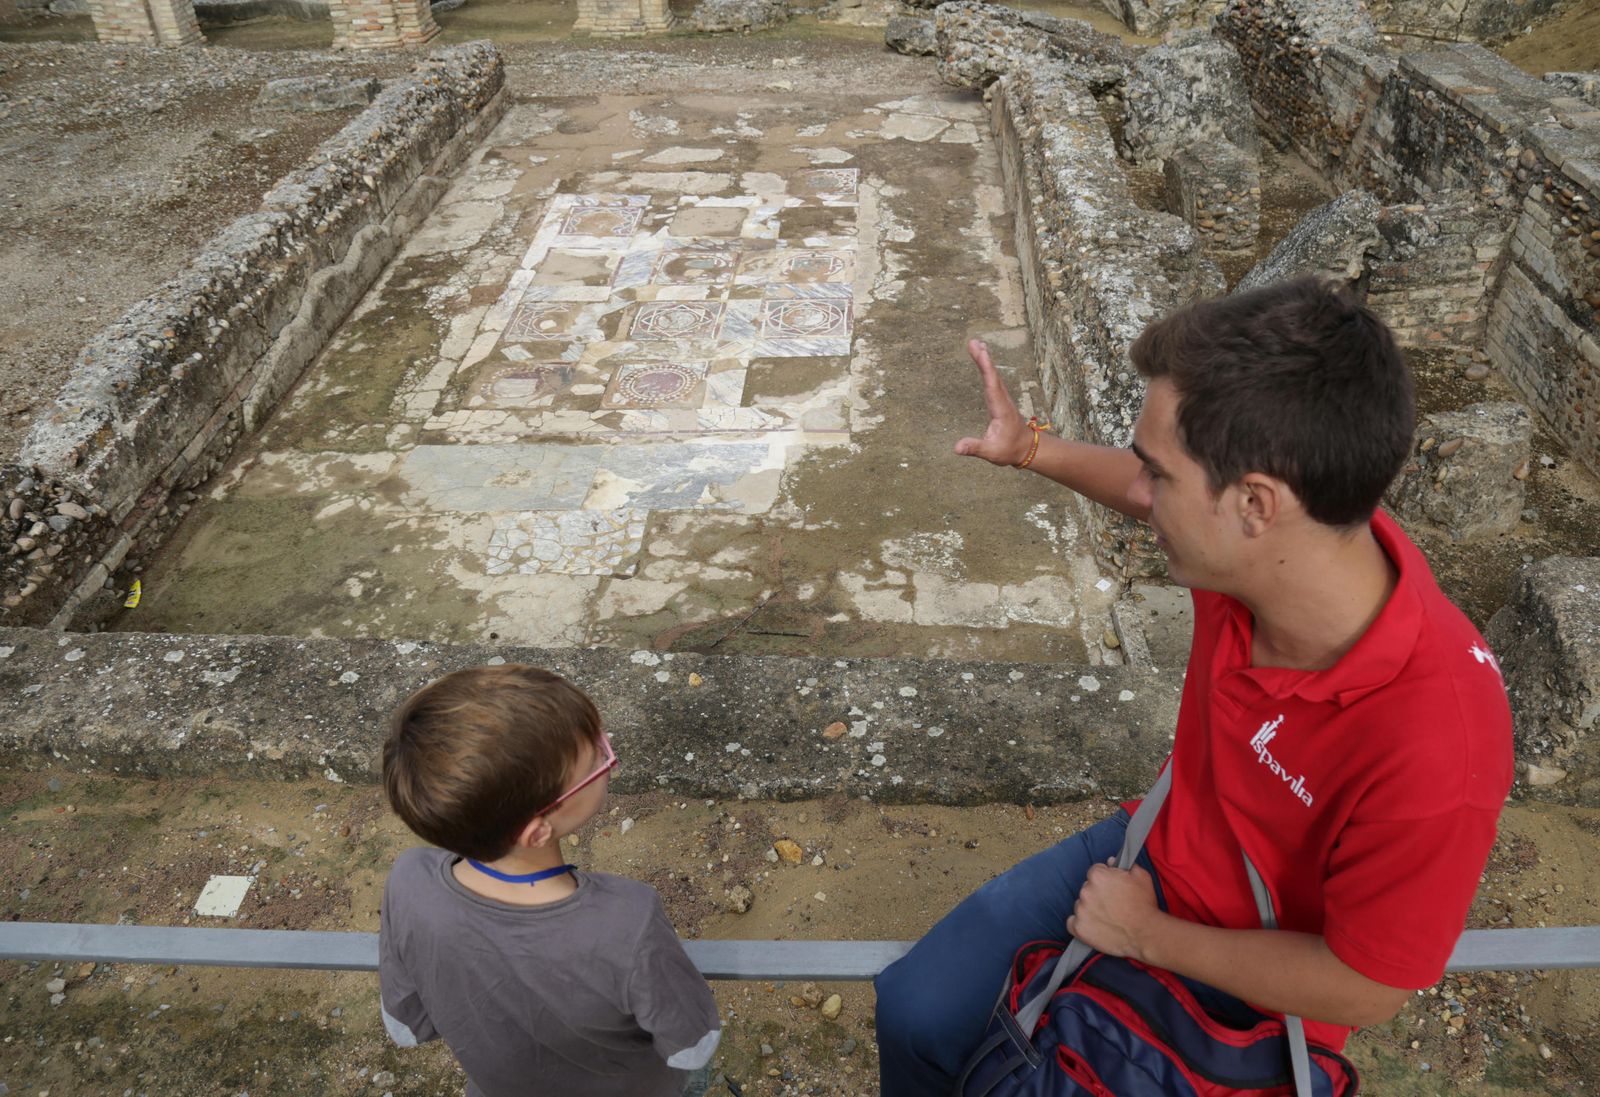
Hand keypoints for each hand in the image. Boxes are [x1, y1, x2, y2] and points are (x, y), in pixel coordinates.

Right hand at [954, 339, 1032, 466]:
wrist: (1026, 449)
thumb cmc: (1009, 450)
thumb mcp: (991, 453)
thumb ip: (974, 448)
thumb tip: (956, 447)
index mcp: (1000, 409)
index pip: (992, 386)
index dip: (987, 369)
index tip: (981, 353)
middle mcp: (1002, 400)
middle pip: (992, 375)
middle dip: (983, 358)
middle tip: (973, 342)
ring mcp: (1002, 398)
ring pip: (993, 375)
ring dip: (984, 359)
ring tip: (976, 344)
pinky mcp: (999, 399)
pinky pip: (992, 379)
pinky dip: (986, 367)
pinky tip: (982, 359)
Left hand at [1066, 858, 1161, 962]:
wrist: (1146, 934)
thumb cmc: (1144, 905)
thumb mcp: (1141, 876)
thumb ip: (1124, 864)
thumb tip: (1110, 862)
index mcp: (1098, 876)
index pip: (1095, 872)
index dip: (1105, 879)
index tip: (1113, 888)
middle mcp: (1086, 891)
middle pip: (1087, 888)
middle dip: (1097, 894)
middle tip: (1112, 904)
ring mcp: (1080, 910)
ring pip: (1081, 905)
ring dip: (1090, 909)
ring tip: (1107, 917)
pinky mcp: (1079, 928)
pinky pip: (1072, 923)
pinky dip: (1081, 924)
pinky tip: (1094, 926)